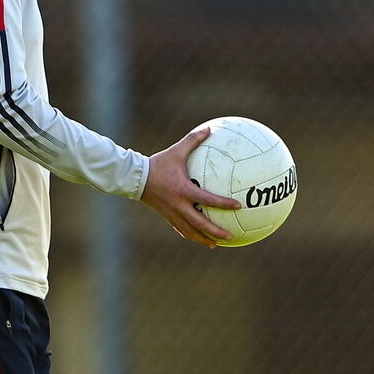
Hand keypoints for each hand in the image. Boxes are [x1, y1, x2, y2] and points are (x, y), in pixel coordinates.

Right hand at [141, 127, 240, 247]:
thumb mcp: (176, 151)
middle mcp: (179, 206)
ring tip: (216, 245)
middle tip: (230, 237)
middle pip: (200, 224)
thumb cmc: (157, 164)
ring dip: (203, 239)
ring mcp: (172, 214)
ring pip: (190, 231)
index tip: (238, 206)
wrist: (135, 179)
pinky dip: (190, 235)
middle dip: (216, 232)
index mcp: (184, 191)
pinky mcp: (166, 216)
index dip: (224, 204)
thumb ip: (193, 140)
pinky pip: (180, 229)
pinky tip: (198, 238)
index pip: (208, 200)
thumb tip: (209, 128)